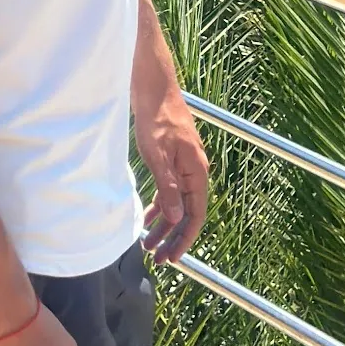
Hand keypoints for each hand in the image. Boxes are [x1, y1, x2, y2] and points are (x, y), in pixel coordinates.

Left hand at [134, 85, 208, 264]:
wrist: (154, 87)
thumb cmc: (156, 118)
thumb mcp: (157, 155)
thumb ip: (167, 187)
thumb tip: (175, 218)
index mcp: (196, 170)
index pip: (196, 213)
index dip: (185, 238)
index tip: (173, 258)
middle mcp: (194, 169)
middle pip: (187, 212)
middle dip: (173, 236)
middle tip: (157, 258)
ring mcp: (184, 164)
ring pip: (177, 202)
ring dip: (164, 223)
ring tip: (148, 243)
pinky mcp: (173, 158)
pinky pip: (170, 189)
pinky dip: (160, 205)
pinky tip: (148, 215)